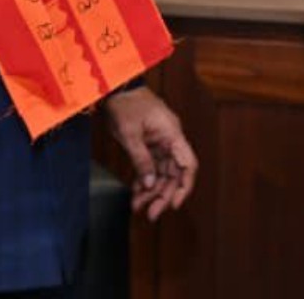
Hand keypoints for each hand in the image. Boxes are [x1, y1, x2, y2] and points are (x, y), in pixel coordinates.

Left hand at [103, 86, 197, 220]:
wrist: (116, 89)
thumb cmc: (125, 104)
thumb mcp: (130, 133)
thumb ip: (141, 159)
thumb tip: (150, 183)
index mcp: (172, 134)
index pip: (187, 165)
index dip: (184, 186)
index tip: (174, 204)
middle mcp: (170, 140)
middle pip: (173, 174)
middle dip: (163, 195)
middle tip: (151, 214)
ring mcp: (160, 142)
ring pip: (161, 173)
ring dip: (151, 191)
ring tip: (138, 206)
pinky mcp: (150, 144)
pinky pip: (151, 167)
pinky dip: (144, 180)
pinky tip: (137, 192)